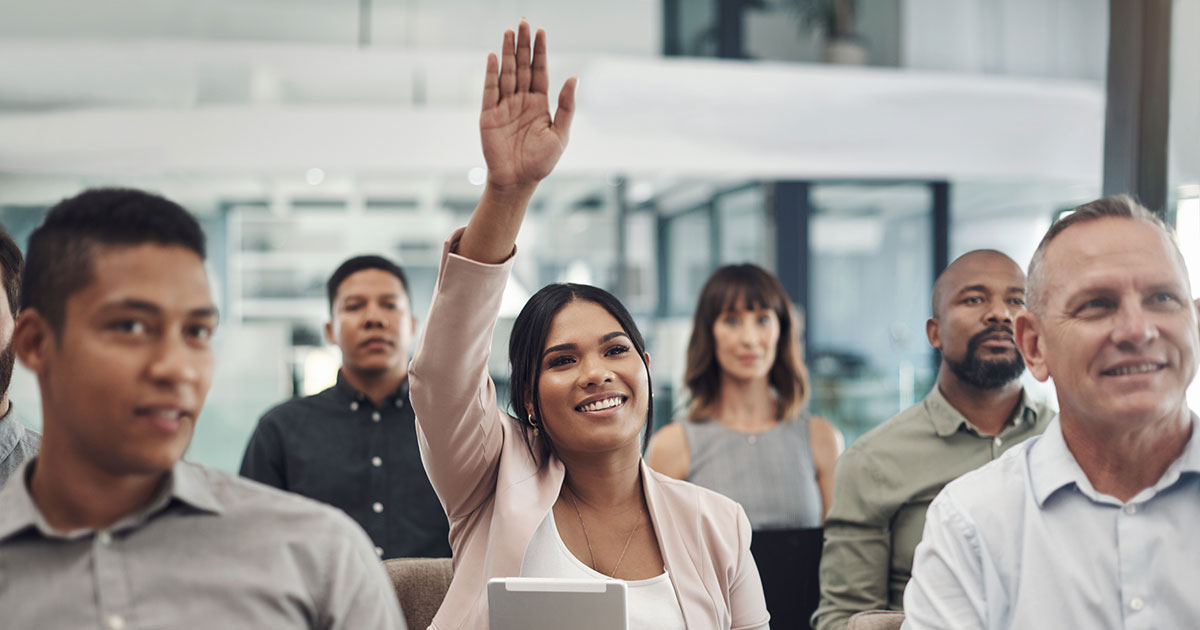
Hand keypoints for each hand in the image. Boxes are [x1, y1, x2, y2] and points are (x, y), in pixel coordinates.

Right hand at [480, 21, 576, 190]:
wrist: (518, 181)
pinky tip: (494, 56)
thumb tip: (574, 78)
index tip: (541, 31)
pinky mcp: (489, 115)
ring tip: (509, 32)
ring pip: (506, 74)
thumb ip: (566, 106)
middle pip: (522, 67)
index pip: (539, 71)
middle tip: (523, 23)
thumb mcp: (560, 134)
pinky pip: (489, 90)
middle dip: (523, 45)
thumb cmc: (541, 162)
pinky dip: (491, 74)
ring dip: (508, 53)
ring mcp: (504, 106)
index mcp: (539, 104)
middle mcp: (521, 101)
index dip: (540, 52)